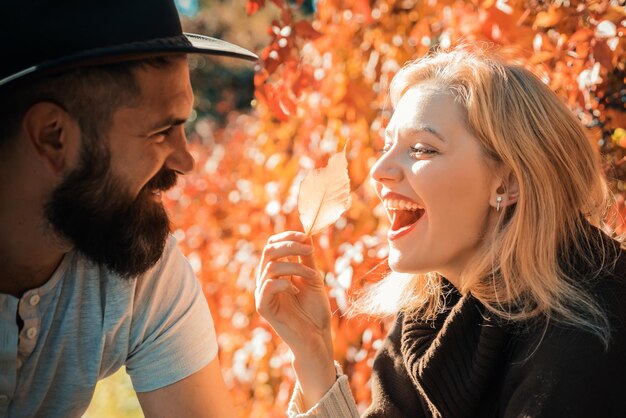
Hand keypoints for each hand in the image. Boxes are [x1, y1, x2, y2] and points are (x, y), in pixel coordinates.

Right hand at [255, 231, 335, 407]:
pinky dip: (285, 283)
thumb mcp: (313, 278)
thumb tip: (306, 235)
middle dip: (290, 245)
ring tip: (313, 276)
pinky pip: (268, 286)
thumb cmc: (315, 310)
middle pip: (268, 251)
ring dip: (295, 266)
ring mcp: (263, 294)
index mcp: (275, 272)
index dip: (286, 236)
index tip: (305, 236)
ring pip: (271, 266)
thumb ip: (306, 258)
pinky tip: (297, 291)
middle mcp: (265, 280)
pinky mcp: (263, 307)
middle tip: (310, 250)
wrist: (317, 337)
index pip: (271, 245)